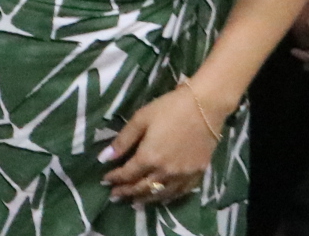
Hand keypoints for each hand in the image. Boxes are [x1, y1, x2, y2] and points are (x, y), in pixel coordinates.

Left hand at [102, 84, 225, 206]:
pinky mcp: (197, 174)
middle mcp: (165, 172)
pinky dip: (167, 198)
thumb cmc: (169, 108)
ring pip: (160, 194)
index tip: (105, 180)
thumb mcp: (141, 119)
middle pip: (142, 188)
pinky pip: (180, 193)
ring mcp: (183, 175)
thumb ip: (123, 141)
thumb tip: (104, 158)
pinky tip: (161, 198)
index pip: (128, 174)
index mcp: (149, 157)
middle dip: (126, 192)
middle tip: (114, 195)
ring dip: (145, 199)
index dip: (114, 178)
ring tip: (134, 202)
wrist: (205, 106)